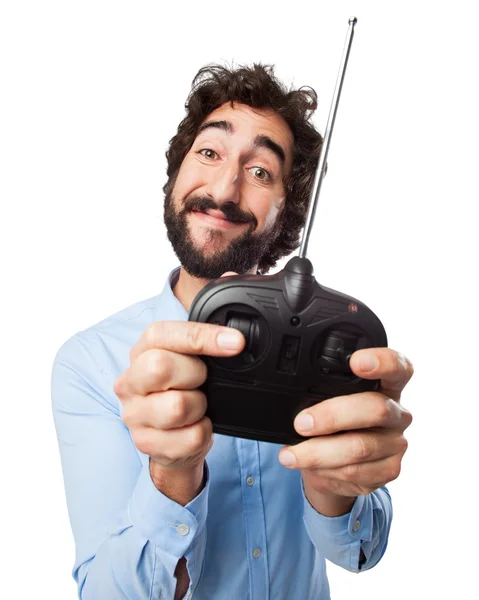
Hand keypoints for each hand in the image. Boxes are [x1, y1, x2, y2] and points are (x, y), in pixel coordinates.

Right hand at [113, 314, 244, 501]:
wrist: (172, 437)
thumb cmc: (182, 389)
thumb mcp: (188, 358)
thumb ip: (202, 342)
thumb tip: (233, 339)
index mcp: (140, 352)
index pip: (161, 334)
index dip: (201, 336)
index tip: (235, 342)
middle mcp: (129, 382)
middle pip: (160, 366)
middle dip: (195, 374)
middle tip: (202, 381)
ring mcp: (134, 415)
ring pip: (178, 406)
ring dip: (200, 407)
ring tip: (197, 406)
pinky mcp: (146, 443)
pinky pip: (191, 436)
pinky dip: (204, 432)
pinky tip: (195, 426)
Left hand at [278, 348, 413, 515]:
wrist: (337, 468)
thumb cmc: (332, 425)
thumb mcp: (325, 401)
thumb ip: (320, 392)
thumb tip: (289, 392)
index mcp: (386, 385)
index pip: (397, 366)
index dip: (382, 361)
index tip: (356, 362)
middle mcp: (397, 412)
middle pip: (375, 408)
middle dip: (332, 416)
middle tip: (301, 423)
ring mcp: (396, 443)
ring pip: (360, 447)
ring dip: (319, 452)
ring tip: (291, 455)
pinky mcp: (389, 470)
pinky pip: (355, 472)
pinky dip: (326, 471)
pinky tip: (312, 468)